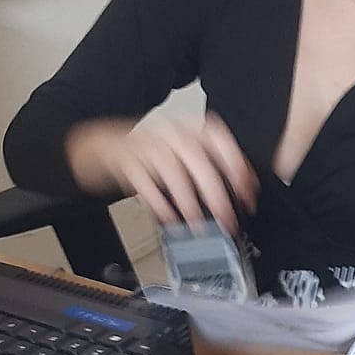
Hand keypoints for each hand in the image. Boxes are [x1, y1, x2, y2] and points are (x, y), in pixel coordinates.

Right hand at [66, 114, 256, 233]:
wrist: (108, 146)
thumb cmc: (155, 154)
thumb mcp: (186, 154)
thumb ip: (214, 166)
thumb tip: (245, 189)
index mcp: (191, 129)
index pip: (220, 140)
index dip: (237, 167)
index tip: (246, 193)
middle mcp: (172, 134)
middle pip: (199, 161)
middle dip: (216, 194)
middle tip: (226, 219)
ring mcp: (149, 146)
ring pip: (174, 174)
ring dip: (189, 204)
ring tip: (198, 225)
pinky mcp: (128, 161)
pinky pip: (146, 184)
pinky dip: (160, 205)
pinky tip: (170, 219)